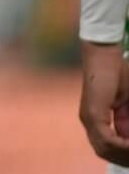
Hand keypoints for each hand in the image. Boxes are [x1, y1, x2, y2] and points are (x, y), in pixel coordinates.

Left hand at [80, 40, 128, 163]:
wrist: (104, 58)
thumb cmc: (118, 75)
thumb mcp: (127, 105)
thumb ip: (126, 122)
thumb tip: (127, 139)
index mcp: (96, 120)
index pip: (107, 147)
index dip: (123, 154)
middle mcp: (89, 121)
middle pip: (105, 152)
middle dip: (123, 157)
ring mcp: (89, 118)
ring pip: (106, 149)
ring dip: (124, 152)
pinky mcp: (93, 114)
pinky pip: (107, 139)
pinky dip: (122, 145)